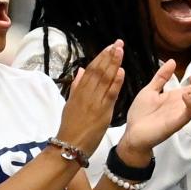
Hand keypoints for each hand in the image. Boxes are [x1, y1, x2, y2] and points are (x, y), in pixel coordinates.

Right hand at [56, 40, 124, 155]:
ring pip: (104, 80)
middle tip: (118, 43)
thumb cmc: (70, 127)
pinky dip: (116, 83)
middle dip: (109, 56)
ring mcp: (94, 103)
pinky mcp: (102, 113)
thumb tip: (79, 70)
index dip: (100, 57)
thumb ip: (76, 87)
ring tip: (120, 51)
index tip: (109, 46)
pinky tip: (121, 71)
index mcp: (78, 92)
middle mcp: (86, 94)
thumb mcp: (69, 104)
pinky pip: (110, 95)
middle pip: (98, 71)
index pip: (90, 70)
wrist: (69, 146)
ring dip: (113, 64)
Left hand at [119, 62, 190, 162]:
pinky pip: (189, 114)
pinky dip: (190, 104)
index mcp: (176, 97)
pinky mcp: (176, 123)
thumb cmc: (140, 113)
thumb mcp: (150, 90)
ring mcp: (180, 114)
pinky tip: (184, 95)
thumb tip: (172, 61)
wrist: (132, 133)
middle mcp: (181, 105)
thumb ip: (161, 77)